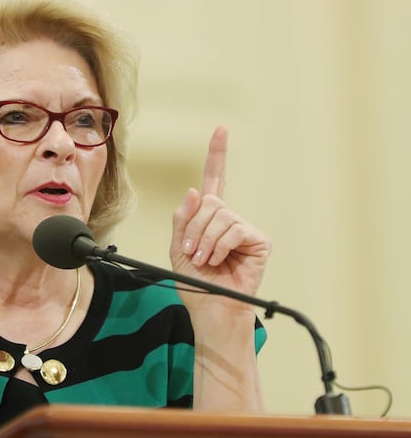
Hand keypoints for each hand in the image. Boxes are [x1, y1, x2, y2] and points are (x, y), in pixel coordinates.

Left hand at [170, 126, 270, 307]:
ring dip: (205, 241)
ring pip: (220, 216)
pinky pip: (235, 229)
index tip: (221, 129)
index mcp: (209, 218)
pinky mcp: (259, 240)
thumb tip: (195, 191)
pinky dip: (220, 246)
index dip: (217, 154)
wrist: (210, 309)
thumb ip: (183, 219)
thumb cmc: (194, 283)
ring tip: (204, 261)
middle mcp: (229, 219)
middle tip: (192, 253)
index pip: (214, 180)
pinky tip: (219, 261)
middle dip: (194, 228)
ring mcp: (245, 229)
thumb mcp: (178, 249)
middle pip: (209, 202)